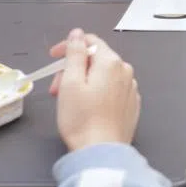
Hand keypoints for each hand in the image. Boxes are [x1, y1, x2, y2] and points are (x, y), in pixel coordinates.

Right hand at [49, 29, 139, 150]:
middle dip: (73, 69)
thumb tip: (77, 34)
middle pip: (95, 59)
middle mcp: (125, 72)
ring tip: (68, 101)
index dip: (69, 46)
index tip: (55, 56)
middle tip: (56, 87)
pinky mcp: (130, 105)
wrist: (101, 152)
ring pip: (102, 75)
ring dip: (83, 82)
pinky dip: (96, 93)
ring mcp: (130, 89)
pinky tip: (85, 108)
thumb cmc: (83, 120)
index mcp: (111, 63)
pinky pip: (111, 90)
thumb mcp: (70, 82)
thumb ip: (75, 53)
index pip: (90, 41)